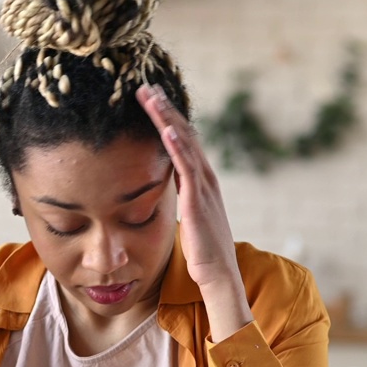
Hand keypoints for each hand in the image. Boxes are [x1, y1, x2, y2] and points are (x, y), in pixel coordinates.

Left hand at [137, 84, 252, 336]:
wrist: (219, 280)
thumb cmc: (202, 256)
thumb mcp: (188, 221)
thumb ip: (180, 203)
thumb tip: (165, 194)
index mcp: (202, 184)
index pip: (184, 144)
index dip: (169, 120)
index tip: (152, 100)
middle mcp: (206, 181)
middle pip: (186, 136)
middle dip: (166, 110)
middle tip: (147, 87)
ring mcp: (205, 190)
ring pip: (186, 145)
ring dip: (169, 119)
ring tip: (152, 96)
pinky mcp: (198, 203)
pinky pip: (188, 169)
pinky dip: (178, 147)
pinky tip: (167, 129)